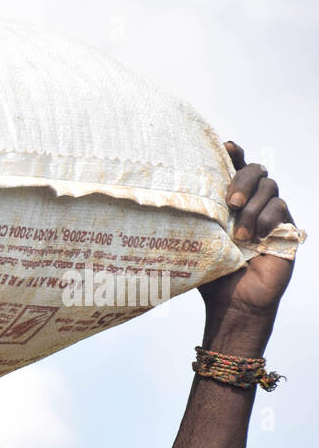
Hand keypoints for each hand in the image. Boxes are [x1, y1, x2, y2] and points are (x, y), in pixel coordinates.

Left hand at [198, 142, 296, 348]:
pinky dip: (268, 219)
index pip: (234, 167)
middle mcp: (251, 202)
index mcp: (229, 202)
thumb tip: (162, 203)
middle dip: (243, 179)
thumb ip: (191, 221)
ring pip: (269, 188)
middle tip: (230, 202)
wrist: (233, 302)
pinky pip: (281, 208)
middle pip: (257, 170)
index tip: (226, 145)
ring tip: (239, 234)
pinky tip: (256, 237)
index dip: (233, 153)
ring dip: (253, 208)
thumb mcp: (196, 243)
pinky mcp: (286, 227)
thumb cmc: (211, 274)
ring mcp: (271, 213)